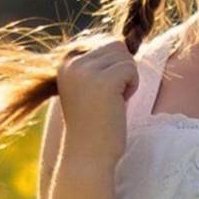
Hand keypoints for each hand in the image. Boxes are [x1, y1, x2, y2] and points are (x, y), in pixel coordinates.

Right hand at [54, 38, 140, 164]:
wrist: (87, 156)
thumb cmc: (93, 126)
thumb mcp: (88, 88)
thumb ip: (99, 65)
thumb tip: (126, 42)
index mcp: (66, 64)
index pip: (104, 43)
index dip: (113, 67)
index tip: (101, 94)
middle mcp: (72, 63)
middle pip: (116, 46)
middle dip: (122, 70)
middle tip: (109, 98)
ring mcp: (86, 71)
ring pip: (125, 55)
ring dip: (128, 78)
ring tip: (113, 101)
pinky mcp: (104, 81)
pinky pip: (131, 69)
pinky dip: (132, 86)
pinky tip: (119, 104)